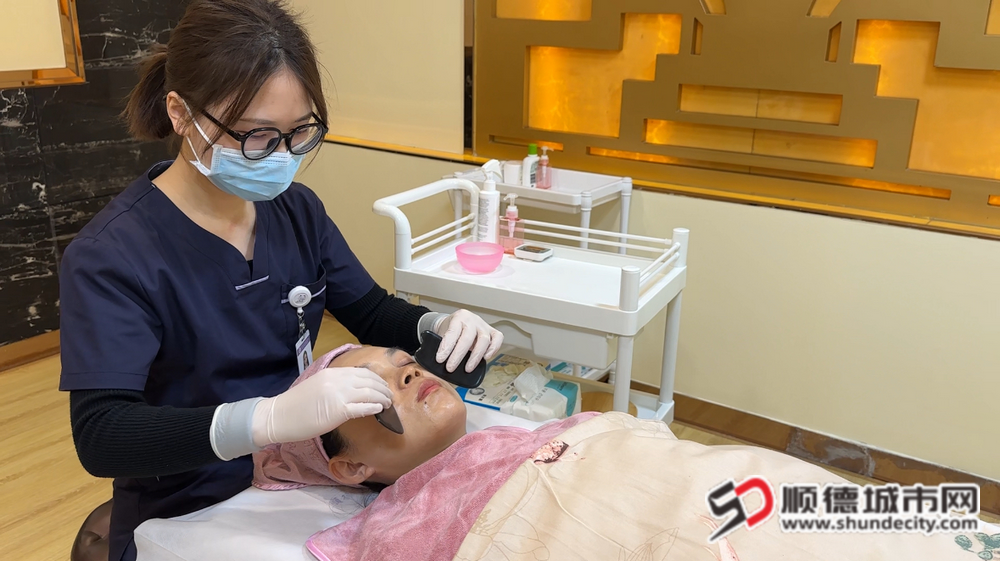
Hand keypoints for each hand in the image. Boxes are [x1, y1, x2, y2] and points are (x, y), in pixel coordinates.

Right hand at [251, 367, 392, 446]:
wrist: (278, 416)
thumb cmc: (295, 405)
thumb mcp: (318, 386)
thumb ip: (336, 384)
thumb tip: (354, 390)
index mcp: (332, 373)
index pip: (362, 372)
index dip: (377, 379)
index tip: (383, 386)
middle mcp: (337, 380)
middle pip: (370, 380)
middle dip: (383, 388)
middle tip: (390, 396)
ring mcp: (338, 394)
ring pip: (370, 393)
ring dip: (382, 398)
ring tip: (388, 404)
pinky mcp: (338, 411)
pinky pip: (363, 407)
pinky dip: (374, 408)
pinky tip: (379, 410)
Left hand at [435, 309, 503, 372]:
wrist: (458, 322)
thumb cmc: (450, 329)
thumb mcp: (443, 332)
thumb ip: (442, 344)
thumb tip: (439, 361)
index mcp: (458, 317)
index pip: (452, 332)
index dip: (446, 347)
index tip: (440, 359)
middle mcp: (472, 320)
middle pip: (467, 338)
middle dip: (458, 355)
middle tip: (450, 367)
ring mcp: (484, 325)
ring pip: (484, 340)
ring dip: (475, 357)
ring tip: (467, 368)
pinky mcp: (493, 331)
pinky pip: (497, 339)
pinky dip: (493, 349)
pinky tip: (486, 358)